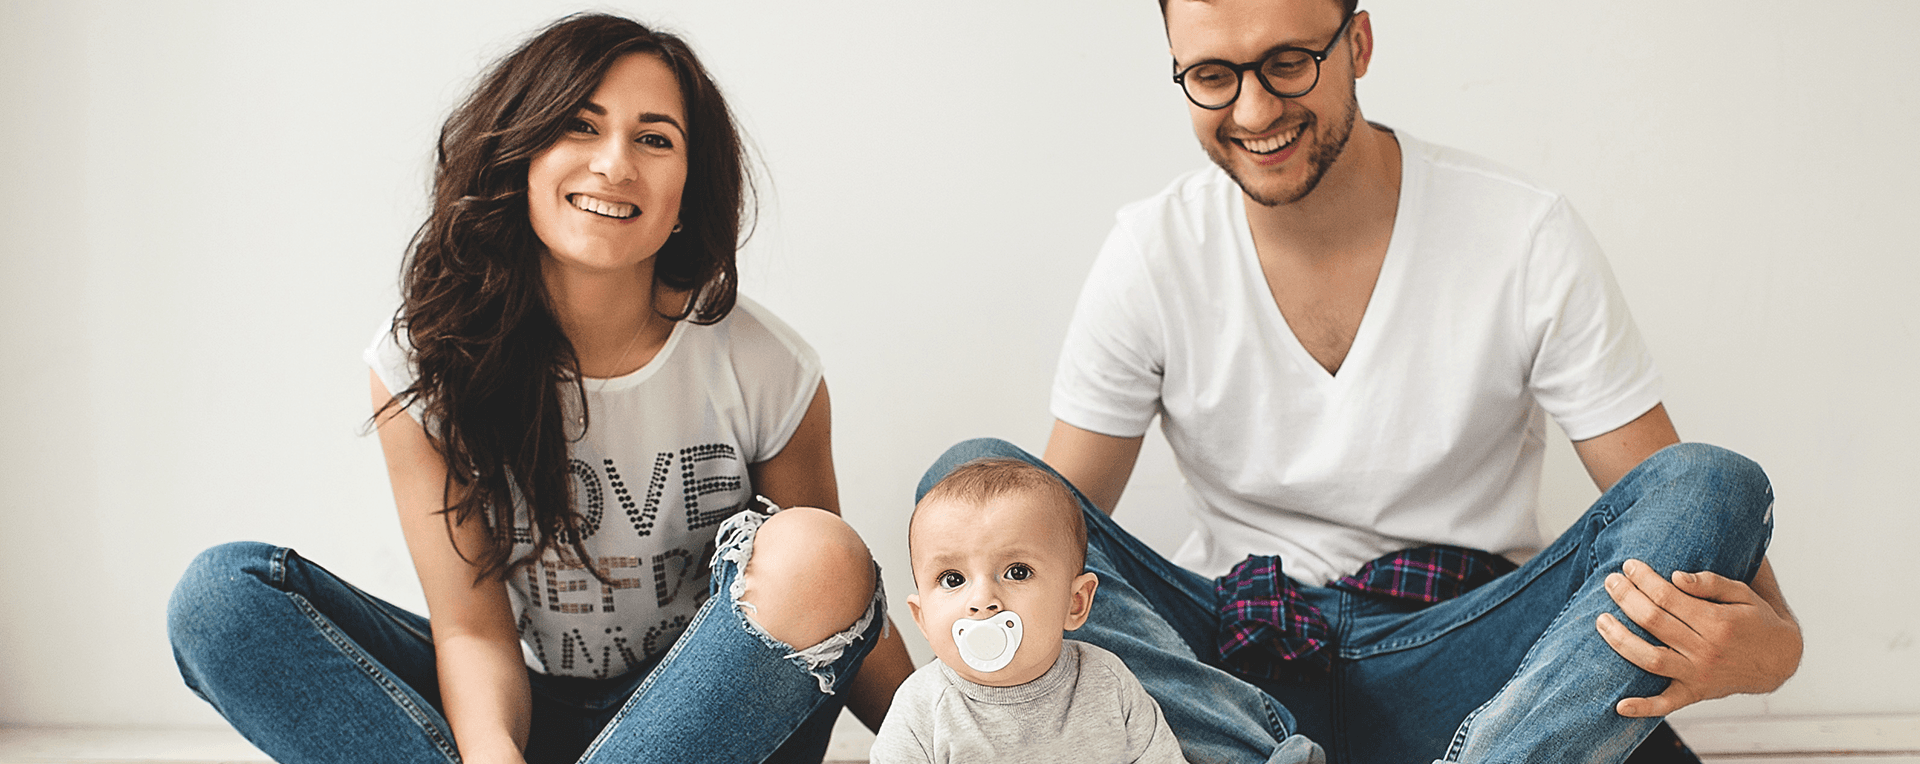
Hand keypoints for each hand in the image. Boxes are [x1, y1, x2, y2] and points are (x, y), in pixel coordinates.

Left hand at [1596, 558, 1801, 716]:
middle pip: (1653, 622)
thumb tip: (1674, 577)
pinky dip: (1643, 707)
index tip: (1627, 565)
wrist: (1779, 660)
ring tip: (1600, 620)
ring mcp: (1698, 675)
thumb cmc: (1755, 620)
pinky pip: (1665, 704)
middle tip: (1609, 581)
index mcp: (1717, 623)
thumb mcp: (1742, 594)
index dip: (1643, 579)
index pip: (1667, 597)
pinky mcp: (1695, 693)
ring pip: (1649, 659)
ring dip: (1620, 640)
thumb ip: (1710, 583)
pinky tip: (1619, 706)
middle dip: (1626, 598)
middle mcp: (1706, 651)